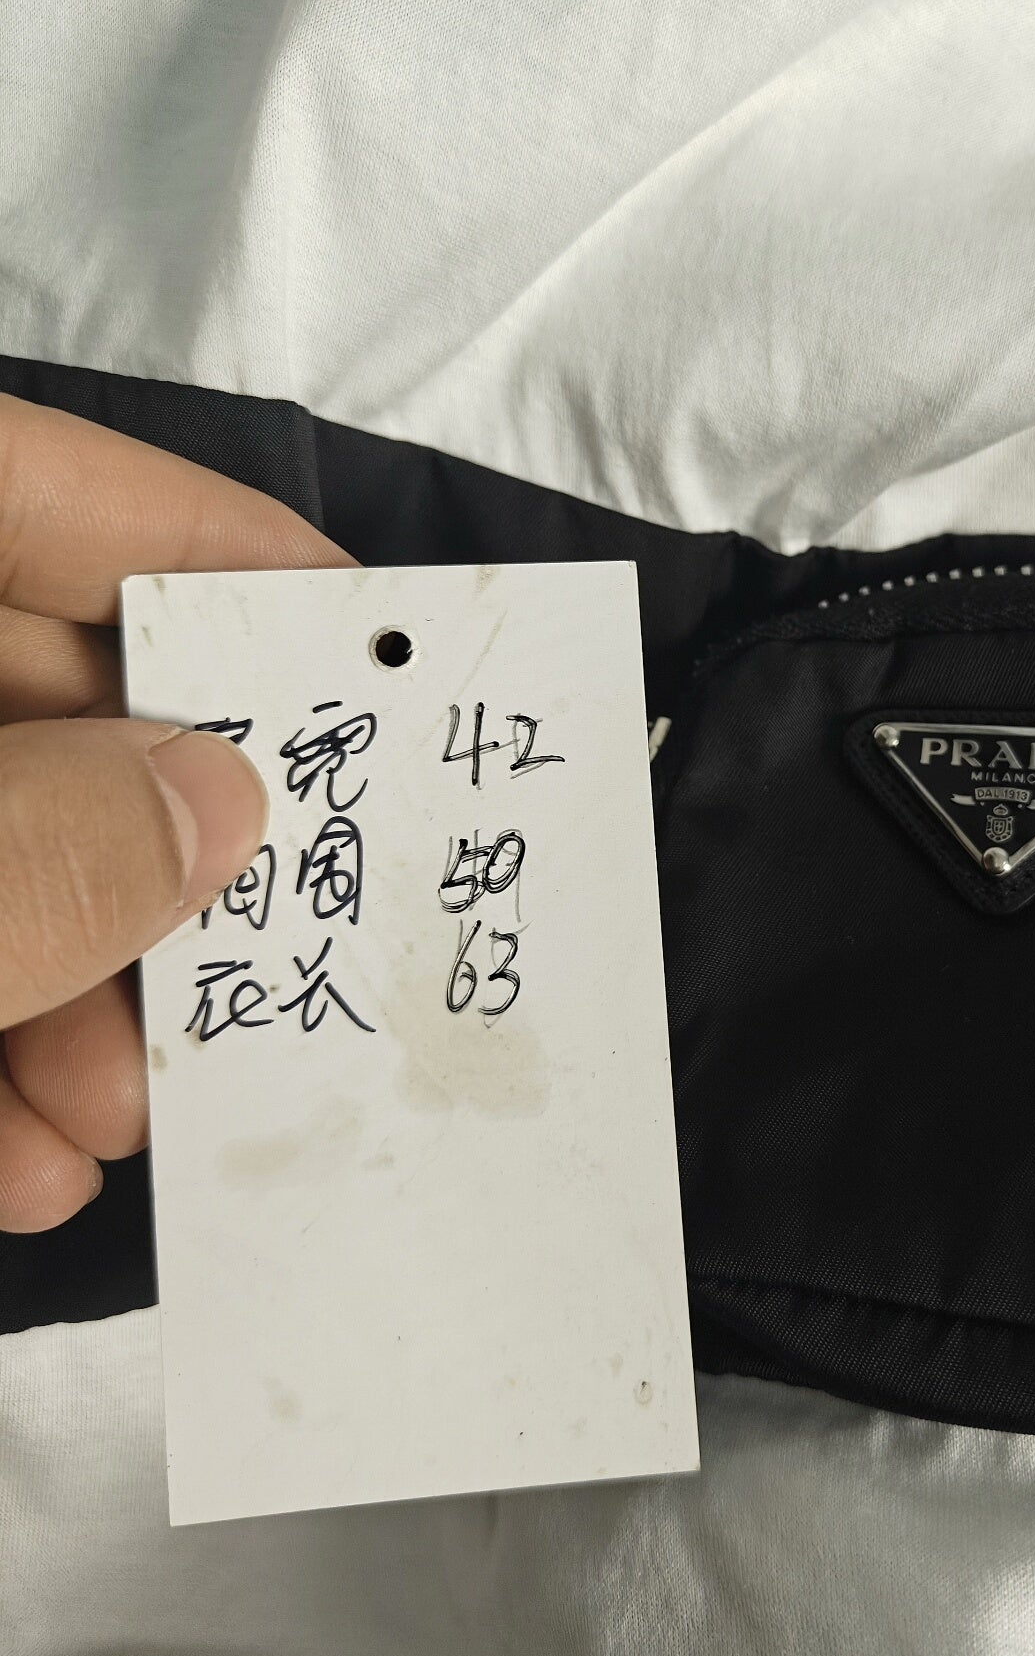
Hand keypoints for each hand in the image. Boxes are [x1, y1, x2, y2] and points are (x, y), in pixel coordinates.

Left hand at [0, 393, 354, 1231]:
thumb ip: (25, 850)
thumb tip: (218, 806)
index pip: (51, 490)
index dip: (229, 562)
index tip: (378, 658)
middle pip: (35, 702)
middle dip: (145, 869)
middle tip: (253, 977)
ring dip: (60, 997)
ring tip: (124, 1128)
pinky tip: (15, 1165)